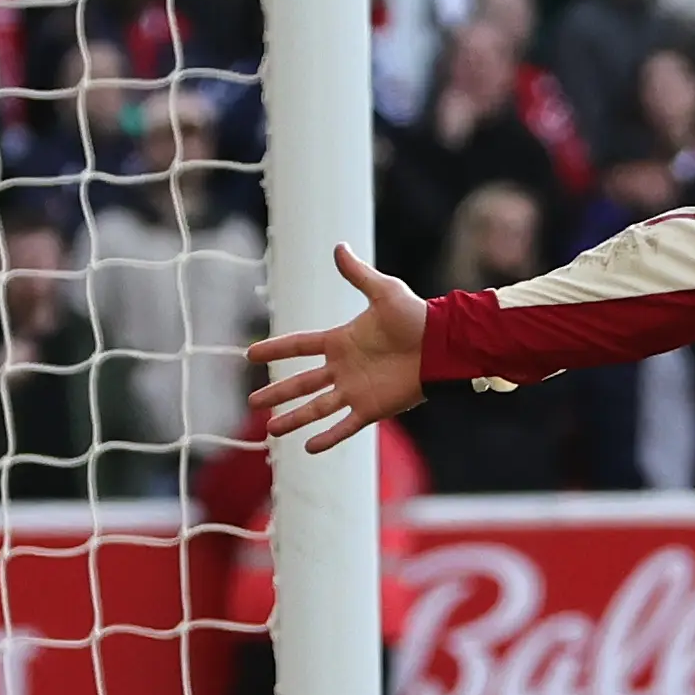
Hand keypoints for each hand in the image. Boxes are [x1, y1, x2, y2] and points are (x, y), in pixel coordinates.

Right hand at [247, 245, 428, 451]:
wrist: (442, 345)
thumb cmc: (415, 317)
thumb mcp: (383, 292)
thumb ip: (358, 275)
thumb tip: (339, 246)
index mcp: (341, 341)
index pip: (300, 346)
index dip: (276, 349)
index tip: (251, 354)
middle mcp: (343, 368)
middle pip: (302, 383)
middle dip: (277, 393)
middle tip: (253, 401)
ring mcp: (355, 390)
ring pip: (316, 407)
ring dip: (294, 419)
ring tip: (270, 430)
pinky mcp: (372, 408)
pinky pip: (345, 425)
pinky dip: (328, 437)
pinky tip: (308, 448)